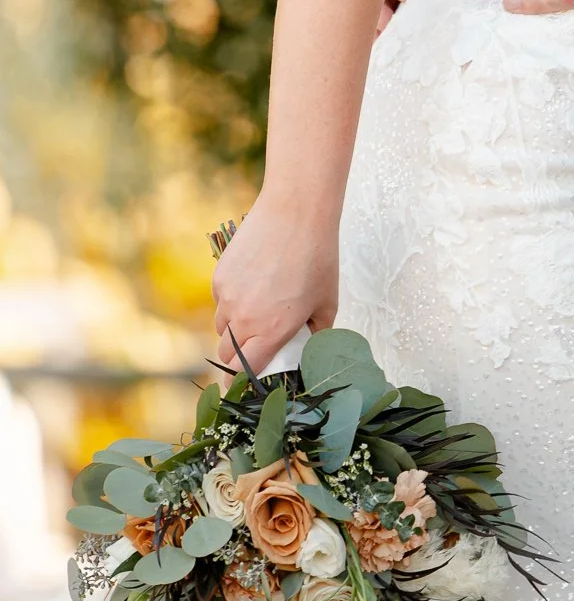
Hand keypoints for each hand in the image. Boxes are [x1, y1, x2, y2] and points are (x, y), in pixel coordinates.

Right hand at [211, 194, 338, 373]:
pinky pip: (220, 301)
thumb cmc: (318, 258)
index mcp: (273, 330)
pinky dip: (231, 303)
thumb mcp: (327, 303)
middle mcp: (245, 318)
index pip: (246, 371)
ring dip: (234, 331)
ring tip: (257, 315)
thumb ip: (316, 333)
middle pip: (228, 354)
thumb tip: (308, 348)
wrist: (295, 213)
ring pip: (220, 327)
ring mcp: (227, 297)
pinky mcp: (219, 277)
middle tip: (254, 352)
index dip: (243, 383)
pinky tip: (253, 286)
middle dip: (238, 359)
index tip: (243, 388)